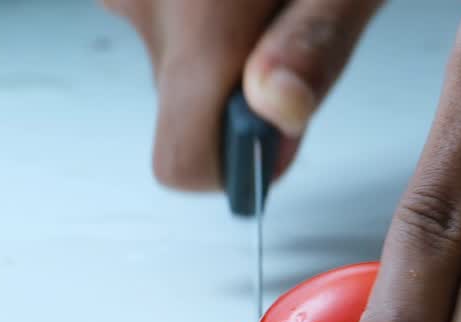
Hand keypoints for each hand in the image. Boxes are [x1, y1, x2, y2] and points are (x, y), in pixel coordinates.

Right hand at [103, 0, 381, 188]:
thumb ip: (315, 46)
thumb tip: (280, 116)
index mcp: (201, 25)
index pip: (182, 164)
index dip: (235, 167)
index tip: (278, 132)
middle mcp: (145, 8)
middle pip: (185, 110)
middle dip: (238, 91)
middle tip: (296, 28)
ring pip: (177, 61)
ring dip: (221, 44)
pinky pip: (166, 19)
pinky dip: (203, 11)